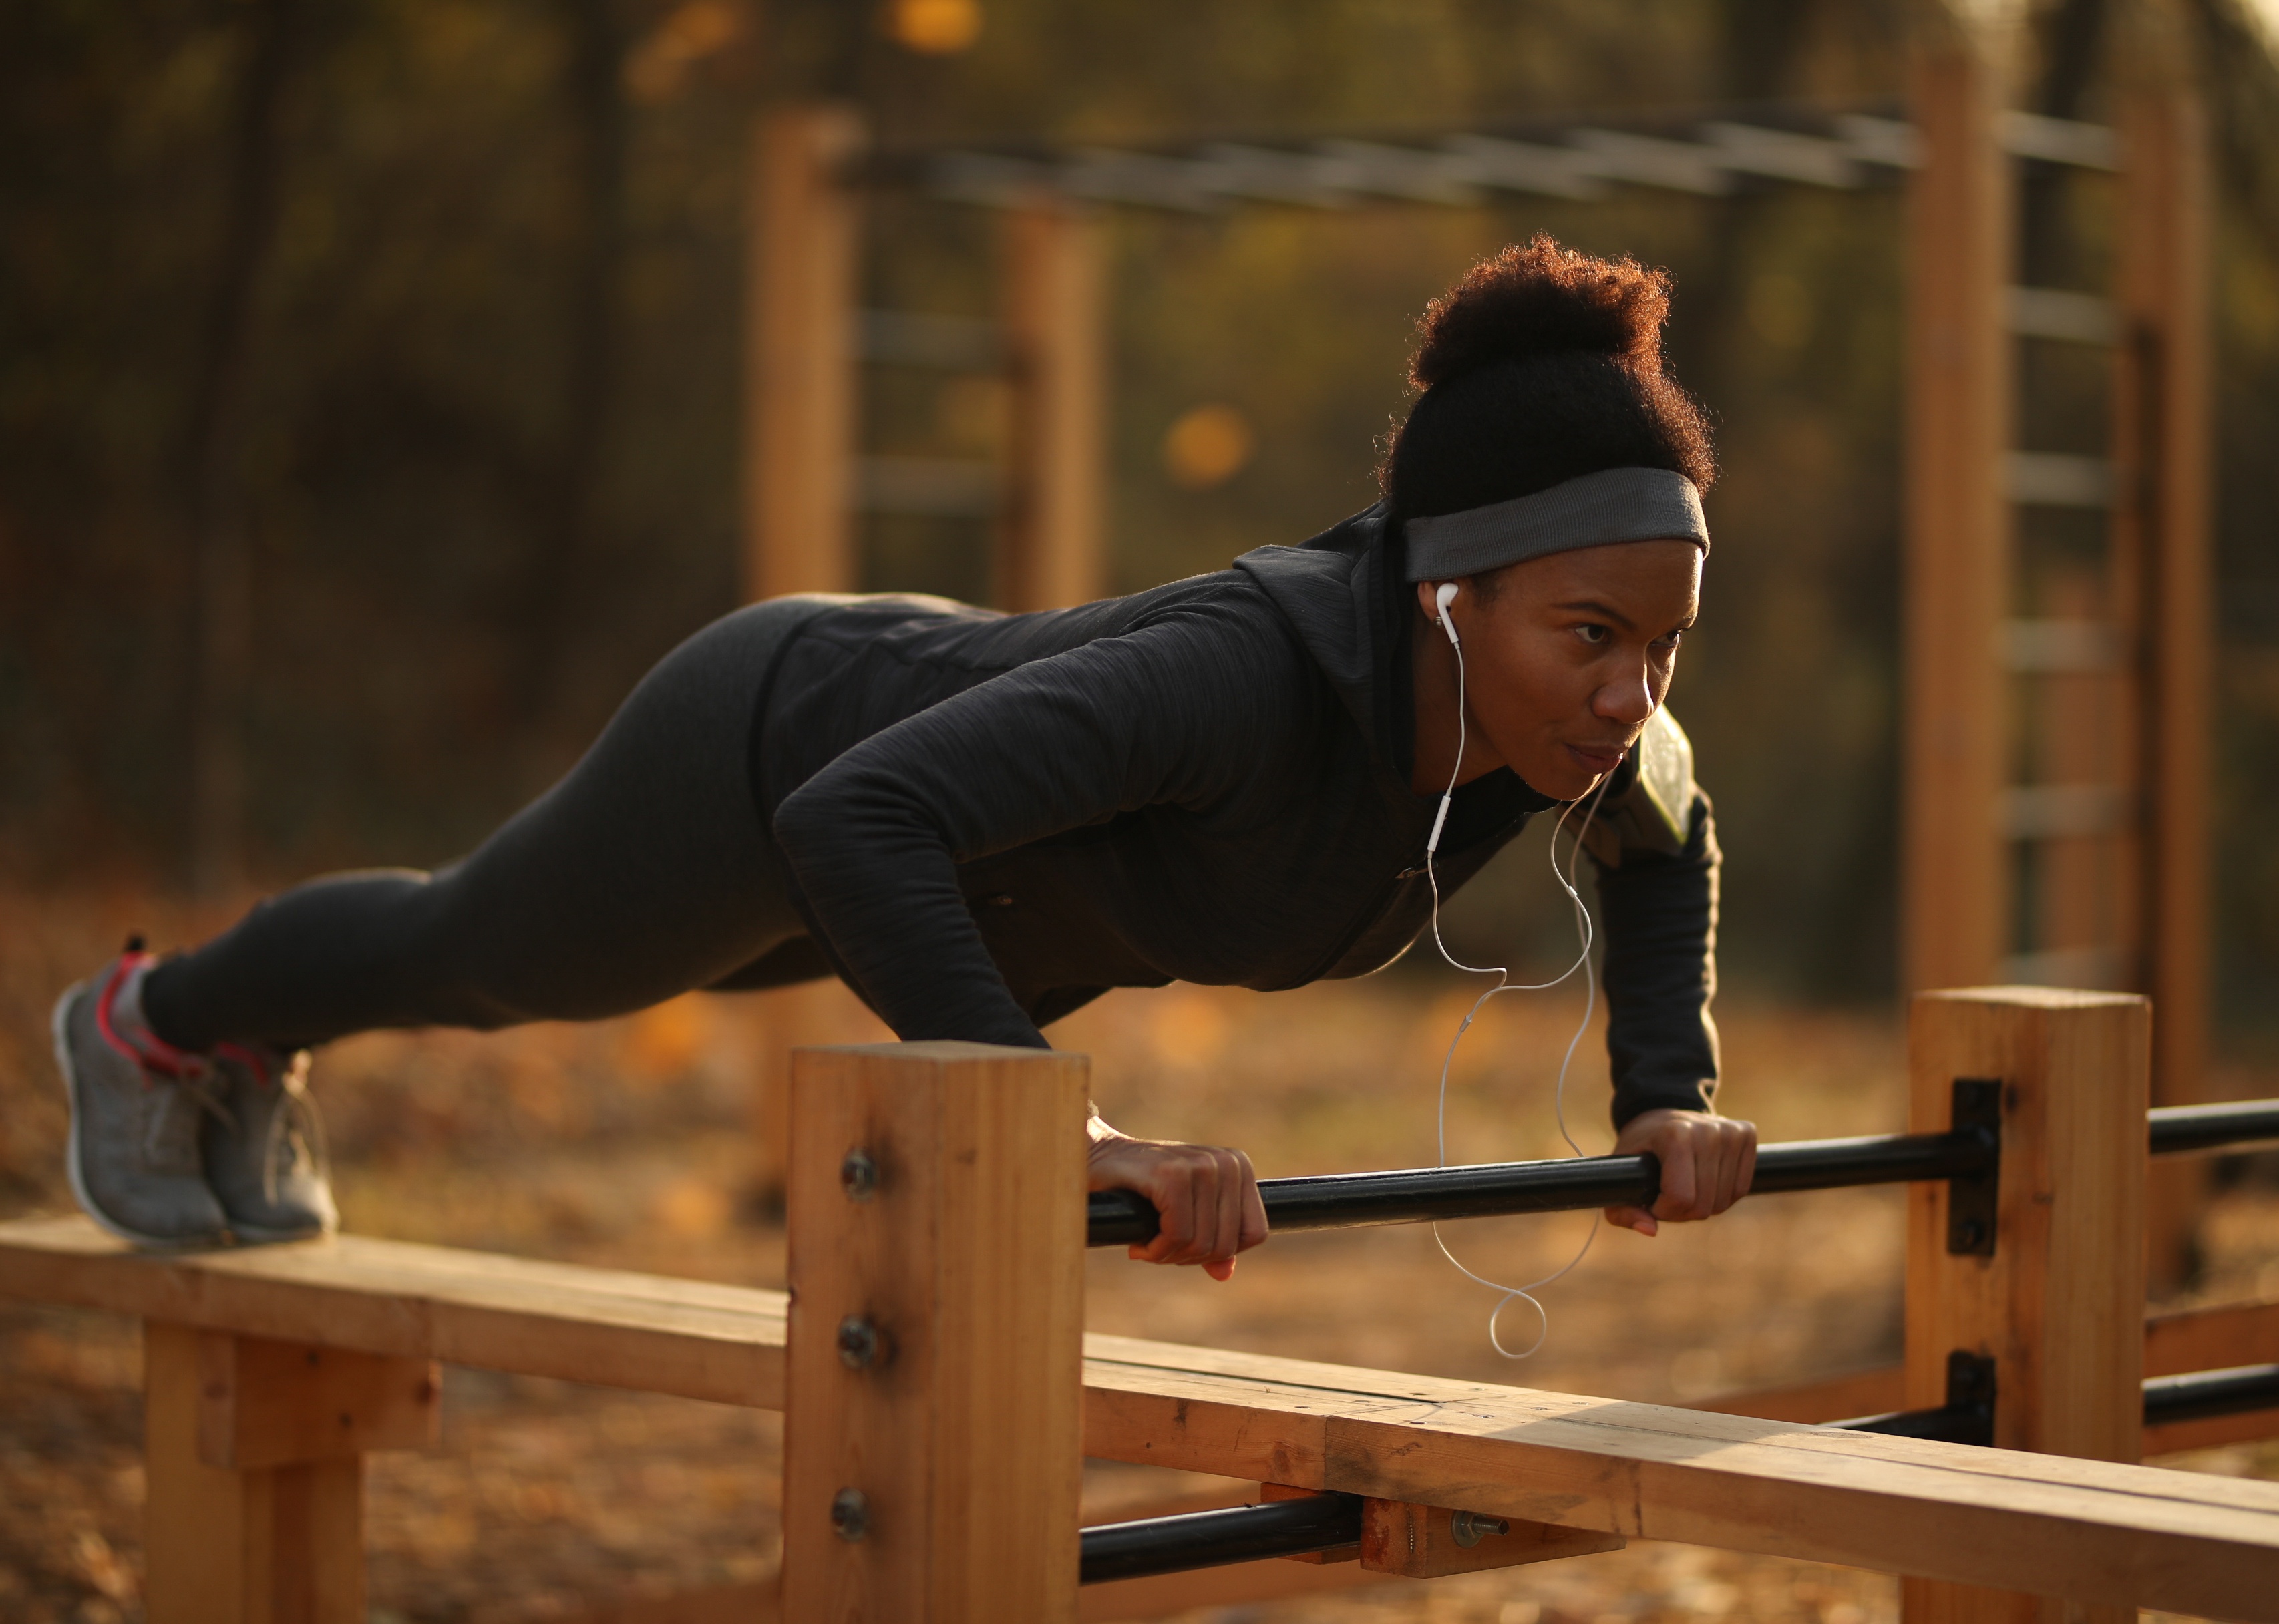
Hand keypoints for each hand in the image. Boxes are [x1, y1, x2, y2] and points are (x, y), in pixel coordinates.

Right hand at [1088, 1117, 1267, 1280]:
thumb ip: (1210, 1240)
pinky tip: (1138, 1245)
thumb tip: (1225, 1274)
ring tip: (1147, 1244)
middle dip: (1188, 1258)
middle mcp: (1225, 1162)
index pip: (1253, 1233)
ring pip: (1201, 1244)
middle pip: (1226, 1244)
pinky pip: (1177, 1236)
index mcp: (1238, 1166)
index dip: (1219, 1252)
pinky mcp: (1172, 1175)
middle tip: (1159, 1247)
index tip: (1187, 1245)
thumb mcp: (1185, 1213)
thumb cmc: (1142, 1188)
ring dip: (1168, 1256)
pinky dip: (1155, 1251)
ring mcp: (1201, 1165)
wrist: (1096, 1160)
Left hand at [1604, 1107, 1755, 1235]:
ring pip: (1724, 1201)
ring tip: (1685, 1186)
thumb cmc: (1639, 1150)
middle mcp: (1707, 1130)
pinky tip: (1706, 1180)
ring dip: (1703, 1205)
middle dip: (1682, 1212)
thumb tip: (1650, 1231)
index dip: (1664, 1211)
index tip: (1652, 1201)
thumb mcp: (1620, 1178)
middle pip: (1704, 1204)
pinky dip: (1722, 1195)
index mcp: (1674, 1135)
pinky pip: (1740, 1189)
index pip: (1681, 1198)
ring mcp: (1730, 1131)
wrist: (1660, 1115)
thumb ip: (1623, 1211)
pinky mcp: (1746, 1134)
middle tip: (1667, 1195)